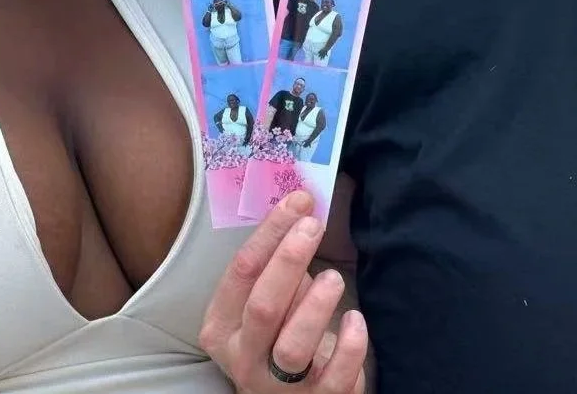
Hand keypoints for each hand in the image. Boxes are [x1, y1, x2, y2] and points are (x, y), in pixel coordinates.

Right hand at [200, 192, 366, 392]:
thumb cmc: (277, 333)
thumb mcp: (265, 300)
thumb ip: (275, 266)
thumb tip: (302, 210)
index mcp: (221, 326)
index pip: (242, 271)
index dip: (271, 231)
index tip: (299, 201)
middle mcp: (243, 358)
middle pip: (263, 307)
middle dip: (289, 261)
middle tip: (314, 227)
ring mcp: (276, 388)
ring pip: (293, 347)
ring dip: (316, 305)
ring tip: (334, 278)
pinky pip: (335, 376)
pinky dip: (348, 346)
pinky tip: (355, 320)